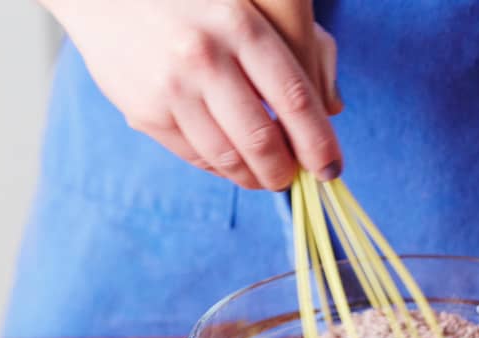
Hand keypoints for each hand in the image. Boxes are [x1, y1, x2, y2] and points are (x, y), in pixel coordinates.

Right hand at [43, 0, 342, 189]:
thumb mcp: (247, 5)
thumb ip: (296, 49)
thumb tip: (334, 107)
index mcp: (241, 25)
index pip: (295, 100)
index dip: (319, 144)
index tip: (330, 169)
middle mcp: (204, 56)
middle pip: (263, 140)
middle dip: (286, 171)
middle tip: (294, 179)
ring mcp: (171, 87)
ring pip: (228, 158)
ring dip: (254, 178)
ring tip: (266, 178)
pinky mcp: (144, 112)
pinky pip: (195, 157)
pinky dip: (221, 170)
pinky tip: (233, 165)